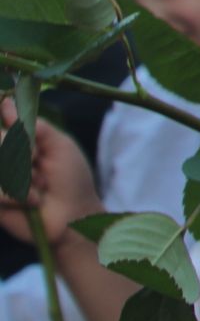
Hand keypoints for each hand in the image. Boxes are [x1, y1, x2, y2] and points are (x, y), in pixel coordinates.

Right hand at [0, 97, 104, 250]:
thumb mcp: (61, 146)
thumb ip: (35, 126)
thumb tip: (8, 103)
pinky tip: (30, 201)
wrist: (72, 217)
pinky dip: (14, 194)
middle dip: (19, 149)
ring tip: (38, 186)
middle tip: (37, 161)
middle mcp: (4, 155)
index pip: (1, 117)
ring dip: (20, 174)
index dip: (5, 120)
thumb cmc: (72, 180)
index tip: (12, 115)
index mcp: (20, 139)